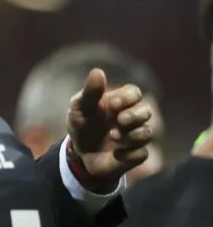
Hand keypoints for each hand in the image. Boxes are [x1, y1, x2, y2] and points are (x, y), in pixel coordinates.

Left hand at [65, 68, 151, 184]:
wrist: (80, 154)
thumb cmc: (82, 125)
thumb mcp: (79, 109)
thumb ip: (90, 92)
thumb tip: (97, 71)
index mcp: (120, 102)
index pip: (134, 93)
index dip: (127, 98)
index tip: (113, 104)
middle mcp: (132, 117)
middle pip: (146, 111)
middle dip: (134, 116)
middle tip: (120, 121)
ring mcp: (135, 136)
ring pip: (147, 133)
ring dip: (132, 136)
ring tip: (113, 137)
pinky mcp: (135, 155)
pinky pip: (141, 154)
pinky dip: (129, 154)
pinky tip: (116, 154)